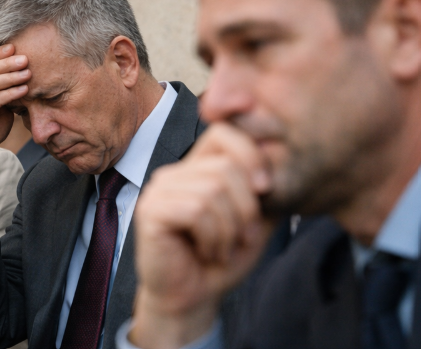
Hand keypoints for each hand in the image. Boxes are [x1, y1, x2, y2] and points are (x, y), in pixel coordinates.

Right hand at [0, 45, 30, 179]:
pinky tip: (24, 90)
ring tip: (28, 72)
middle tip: (26, 58)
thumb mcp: (0, 104)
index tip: (16, 46)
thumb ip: (6, 90)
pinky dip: (11, 93)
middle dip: (9, 62)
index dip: (0, 54)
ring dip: (12, 76)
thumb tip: (24, 75)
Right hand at [129, 124, 274, 348]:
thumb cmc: (220, 259)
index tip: (265, 189)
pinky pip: (196, 210)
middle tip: (242, 237)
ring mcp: (158, 190)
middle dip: (247, 208)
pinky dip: (213, 238)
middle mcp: (173, 173)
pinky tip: (208, 252)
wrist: (193, 298)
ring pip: (214, 189)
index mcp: (196, 168)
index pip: (225, 132)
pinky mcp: (150, 211)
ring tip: (222, 248)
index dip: (252, 155)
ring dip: (230, 229)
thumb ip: (264, 188)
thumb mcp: (255, 218)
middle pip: (226, 166)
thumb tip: (280, 154)